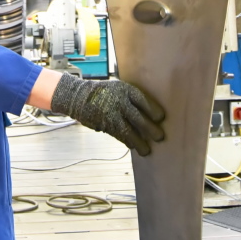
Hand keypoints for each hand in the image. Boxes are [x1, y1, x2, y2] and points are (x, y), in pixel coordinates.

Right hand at [49, 73, 165, 154]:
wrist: (79, 96)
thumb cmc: (104, 93)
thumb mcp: (118, 89)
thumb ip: (131, 99)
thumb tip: (149, 115)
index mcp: (125, 90)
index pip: (143, 100)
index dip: (153, 110)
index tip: (161, 118)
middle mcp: (119, 102)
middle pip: (139, 118)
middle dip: (150, 129)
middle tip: (159, 137)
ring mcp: (111, 114)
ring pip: (129, 131)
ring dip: (139, 142)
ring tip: (146, 150)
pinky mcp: (105, 125)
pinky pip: (119, 135)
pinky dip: (127, 141)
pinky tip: (132, 146)